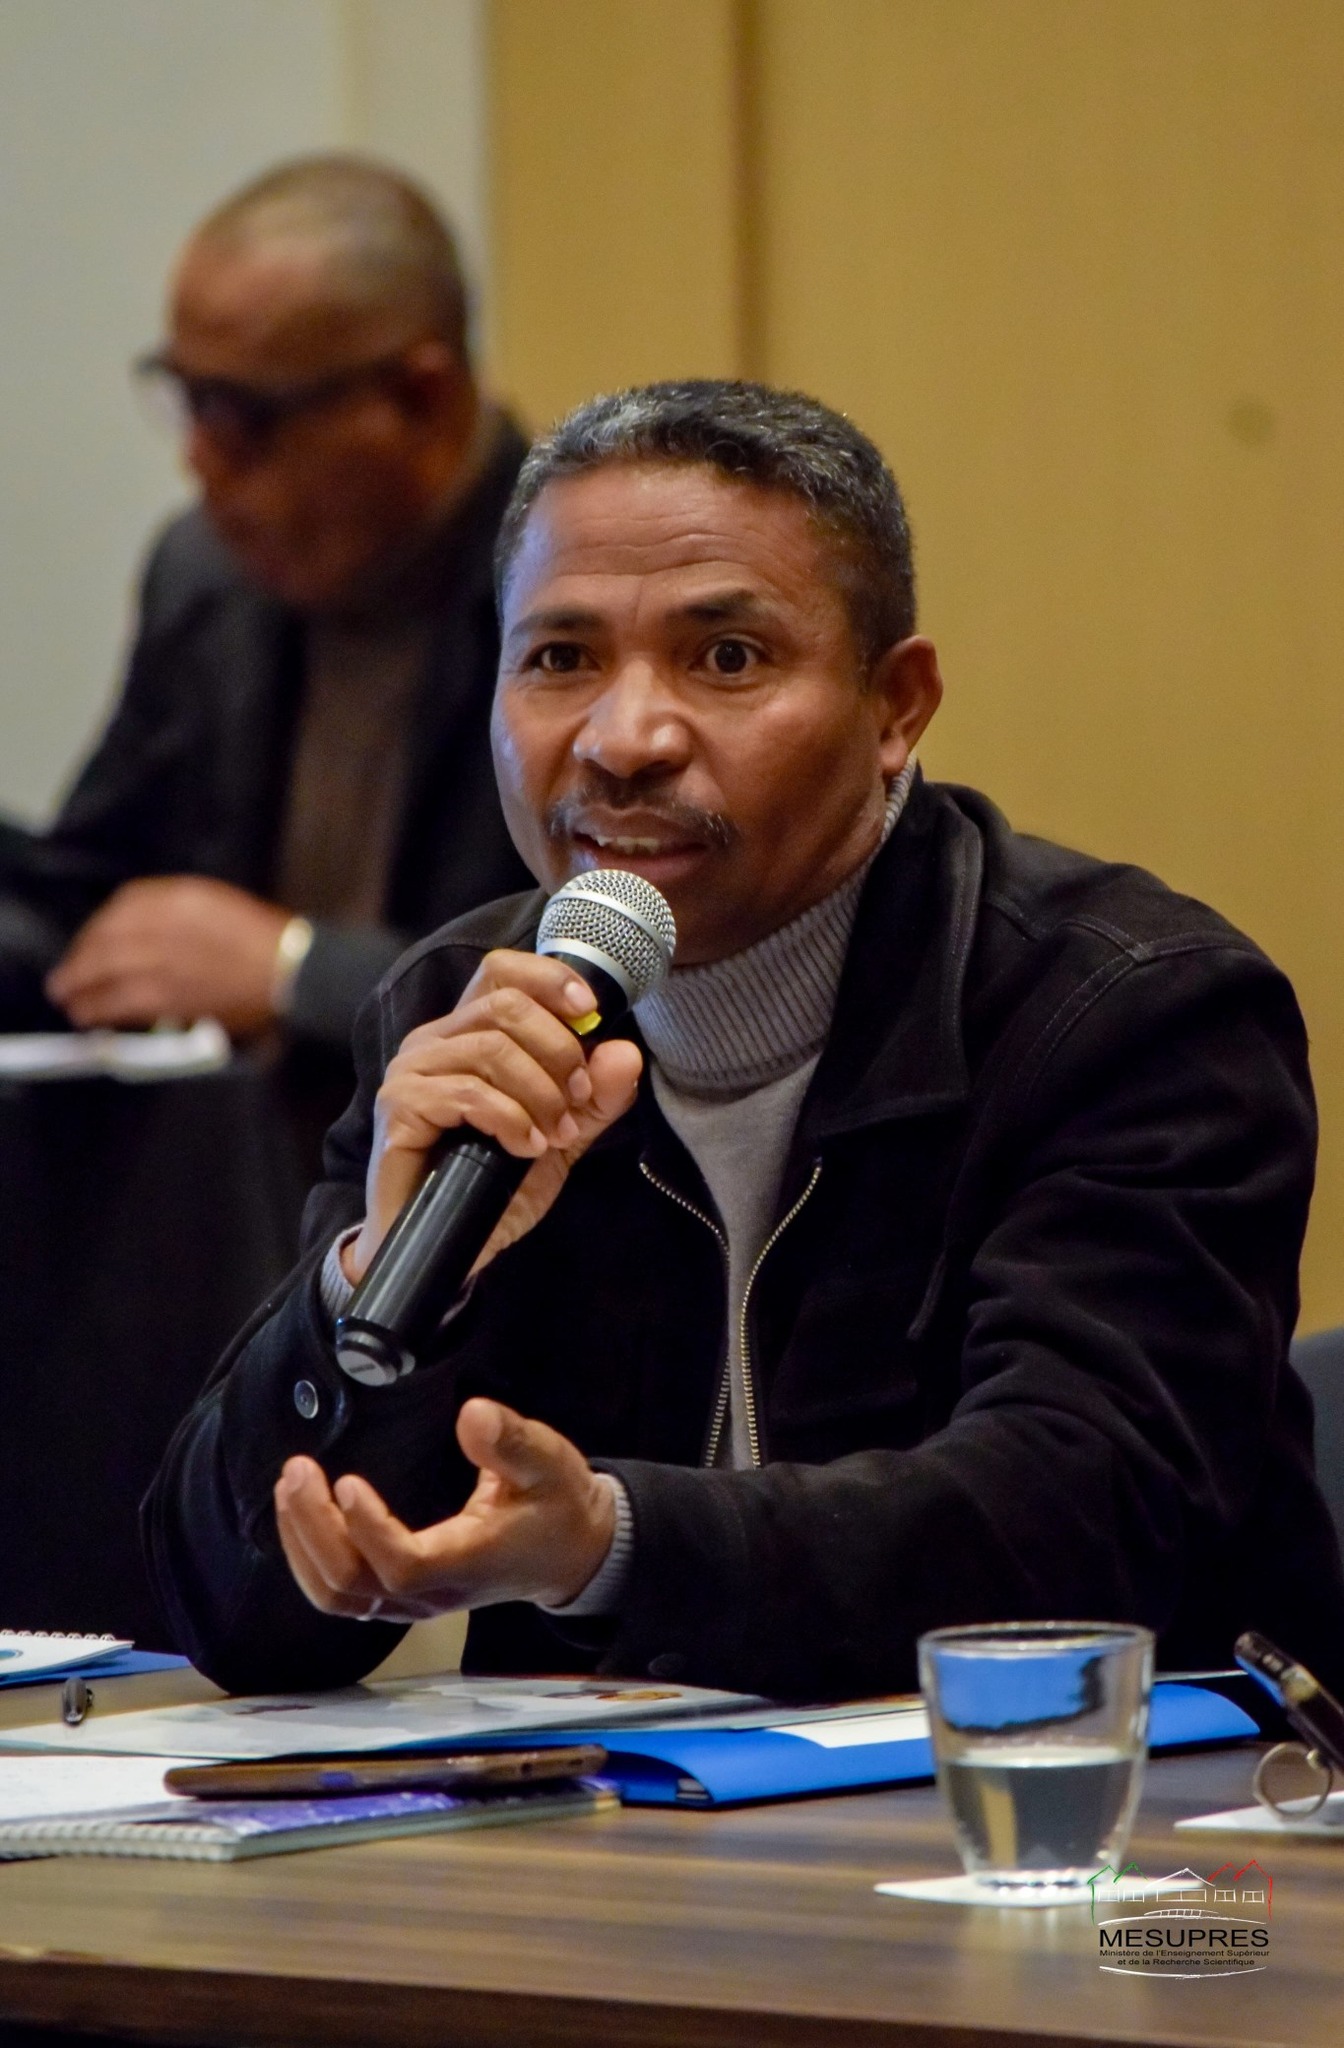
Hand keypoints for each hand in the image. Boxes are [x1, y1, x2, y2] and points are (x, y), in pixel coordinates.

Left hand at [46, 877, 288, 1036]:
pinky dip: (98, 1008)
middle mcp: (164, 922)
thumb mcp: (220, 906)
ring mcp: (162, 957)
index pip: (124, 905)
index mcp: (182, 896)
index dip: (99, 927)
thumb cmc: (266, 940)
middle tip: (65, 977)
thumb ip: (180, 914)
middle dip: (79, 959)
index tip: (90, 942)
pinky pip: (119, 1000)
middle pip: (106, 938)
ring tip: (68, 1000)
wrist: (292, 970)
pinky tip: (88, 1016)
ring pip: (104, 971)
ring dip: (79, 986)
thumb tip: (143, 935)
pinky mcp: (167, 993)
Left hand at [274, 1397, 616, 1617]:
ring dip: (304, 1543)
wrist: (571, 1551)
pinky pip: (343, 1593)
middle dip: (314, 1528)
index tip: (348, 1480)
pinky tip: (304, 1515)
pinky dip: (311, 1557)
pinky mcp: (404, 1596)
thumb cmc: (557, 1504)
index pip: (403, 1565)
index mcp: (469, 1560)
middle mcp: (434, 1592)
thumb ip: (510, 1440)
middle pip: (353, 1585)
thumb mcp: (548, 1461)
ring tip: (291, 1487)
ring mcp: (415, 1601)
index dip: (368, 1529)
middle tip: (297, 1471)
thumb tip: (472, 1415)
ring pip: (339, 1595)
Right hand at [344, 949, 642, 1284]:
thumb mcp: (560, 1138)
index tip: (590, 1011)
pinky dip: (510, 1119)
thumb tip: (625, 1051)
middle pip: (506, 1005)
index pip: (502, 971)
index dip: (549, 978)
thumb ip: (594, 1098)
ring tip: (555, 1134)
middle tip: (577, 1101)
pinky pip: (469, 1092)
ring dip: (540, 1094)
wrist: (445, 1246)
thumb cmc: (491, 1184)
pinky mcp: (400, 1106)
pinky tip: (525, 1148)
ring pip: (492, 1049)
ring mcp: (412, 1071)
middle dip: (559, 1052)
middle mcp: (434, 1040)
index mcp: (468, 1033)